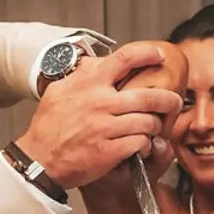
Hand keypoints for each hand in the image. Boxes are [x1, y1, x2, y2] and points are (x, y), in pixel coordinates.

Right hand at [15, 43, 182, 189]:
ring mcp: (106, 128)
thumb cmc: (48, 128)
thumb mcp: (58, 91)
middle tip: (174, 102)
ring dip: (155, 127)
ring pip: (148, 122)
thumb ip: (80, 76)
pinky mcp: (110, 151)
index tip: (159, 55)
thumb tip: (96, 64)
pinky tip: (140, 146)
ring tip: (152, 129)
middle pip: (150, 96)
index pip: (125, 58)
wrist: (39, 160)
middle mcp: (100, 103)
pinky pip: (141, 144)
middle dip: (169, 100)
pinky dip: (145, 145)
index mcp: (89, 84)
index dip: (148, 54)